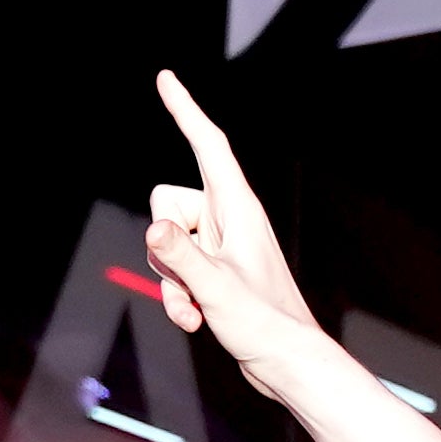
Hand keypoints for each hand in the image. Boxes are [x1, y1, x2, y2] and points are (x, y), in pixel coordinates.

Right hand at [140, 74, 355, 412]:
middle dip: (162, 241)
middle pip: (166, 201)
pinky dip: (178, 294)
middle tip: (191, 276)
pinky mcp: (214, 270)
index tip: (165, 78)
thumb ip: (180, 258)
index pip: (207, 145)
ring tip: (197, 309)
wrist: (287, 363)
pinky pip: (175, 268)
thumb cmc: (263, 325)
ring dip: (169, 278)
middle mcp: (230, 219)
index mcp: (238, 208)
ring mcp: (221, 245)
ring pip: (165, 240)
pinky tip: (196, 321)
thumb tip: (153, 229)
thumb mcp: (214, 289)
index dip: (184, 110)